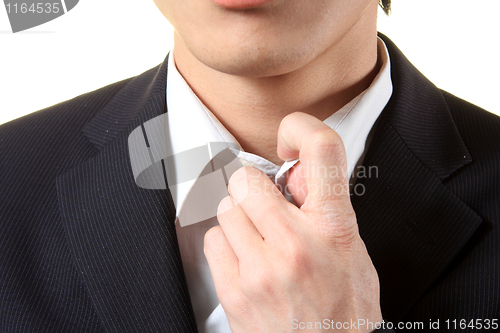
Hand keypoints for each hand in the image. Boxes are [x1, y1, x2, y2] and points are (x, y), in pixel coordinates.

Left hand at [204, 112, 381, 331]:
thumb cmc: (344, 310)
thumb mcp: (354, 252)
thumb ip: (327, 208)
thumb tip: (295, 173)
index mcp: (334, 228)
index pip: (321, 151)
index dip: (301, 129)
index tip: (289, 138)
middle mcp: (296, 244)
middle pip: (247, 179)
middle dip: (254, 189)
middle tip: (266, 205)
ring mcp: (261, 269)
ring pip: (225, 208)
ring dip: (238, 218)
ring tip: (258, 239)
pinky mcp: (235, 290)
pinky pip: (212, 239)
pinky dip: (225, 243)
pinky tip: (245, 259)